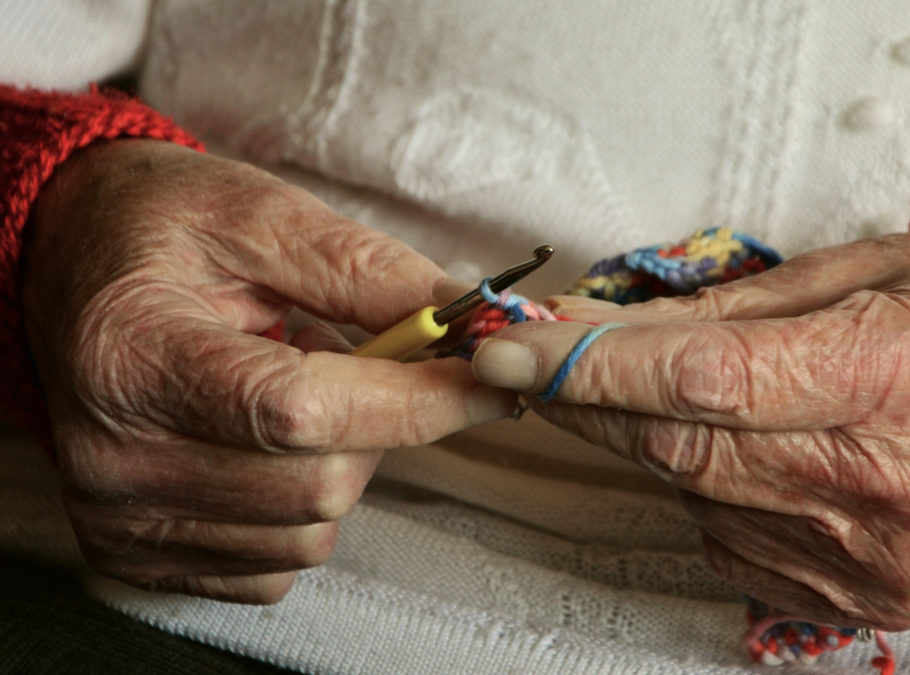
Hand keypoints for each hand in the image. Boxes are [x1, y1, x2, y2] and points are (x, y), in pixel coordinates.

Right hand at [22, 140, 514, 602]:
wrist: (71, 262)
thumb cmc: (159, 229)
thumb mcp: (260, 215)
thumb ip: (366, 270)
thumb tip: (467, 319)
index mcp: (136, 355)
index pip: (303, 411)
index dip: (415, 400)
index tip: (488, 378)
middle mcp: (116, 454)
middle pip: (319, 484)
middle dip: (381, 424)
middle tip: (363, 362)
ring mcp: (122, 515)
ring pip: (309, 532)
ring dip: (342, 463)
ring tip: (298, 391)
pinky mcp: (137, 552)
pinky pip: (274, 566)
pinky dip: (302, 509)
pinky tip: (268, 444)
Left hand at [472, 229, 909, 629]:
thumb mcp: (850, 270)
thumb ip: (718, 312)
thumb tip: (594, 330)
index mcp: (902, 373)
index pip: (709, 381)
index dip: (595, 370)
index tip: (516, 353)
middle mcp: (897, 481)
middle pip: (688, 452)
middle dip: (595, 407)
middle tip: (546, 364)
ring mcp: (882, 554)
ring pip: (700, 501)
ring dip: (659, 446)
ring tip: (692, 396)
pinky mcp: (871, 596)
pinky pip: (733, 544)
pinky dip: (713, 494)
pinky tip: (752, 453)